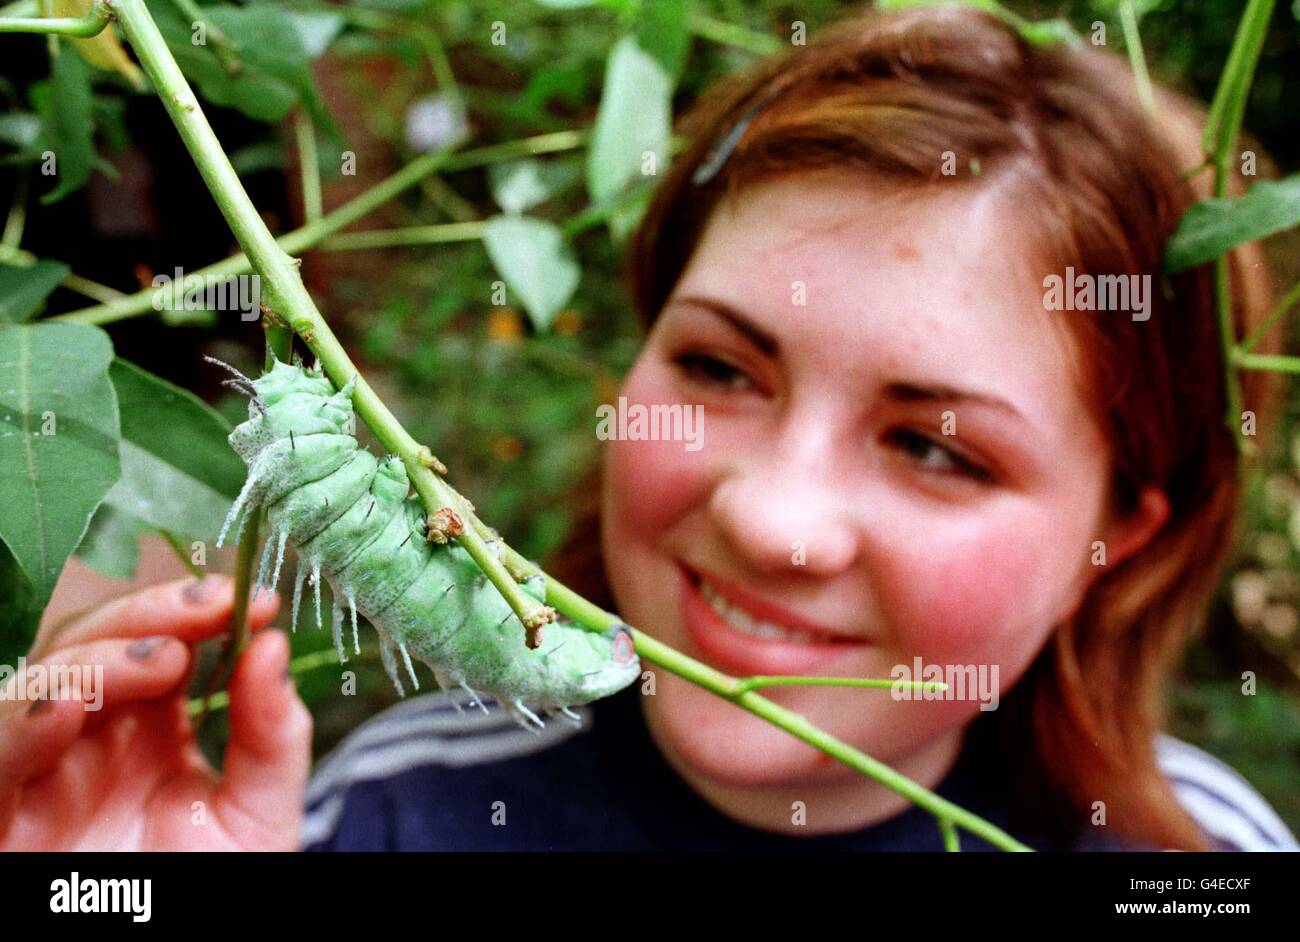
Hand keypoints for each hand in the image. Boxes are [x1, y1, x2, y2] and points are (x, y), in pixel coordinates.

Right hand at [0, 575, 311, 849]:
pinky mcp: (1, 814)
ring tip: (162, 662)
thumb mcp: (260, 814)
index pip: (159, 639)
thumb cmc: (210, 888)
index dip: (198, 607)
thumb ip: (272, 734)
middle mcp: (90, 739)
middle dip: (150, 614)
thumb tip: (273, 646)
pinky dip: (19, 725)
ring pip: (37, 683)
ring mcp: (41, 773)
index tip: (255, 598)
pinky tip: (66, 712)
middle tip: (208, 610)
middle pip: (93, 643)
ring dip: (94, 661)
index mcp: (151, 727)